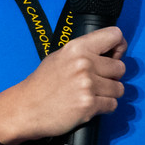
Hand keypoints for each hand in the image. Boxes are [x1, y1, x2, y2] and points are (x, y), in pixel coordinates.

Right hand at [0, 27, 126, 144]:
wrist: (24, 108)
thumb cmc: (42, 84)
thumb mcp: (60, 57)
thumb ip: (85, 52)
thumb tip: (111, 52)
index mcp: (77, 48)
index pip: (115, 35)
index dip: (119, 46)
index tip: (115, 55)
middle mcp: (84, 63)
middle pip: (120, 67)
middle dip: (111, 77)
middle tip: (95, 81)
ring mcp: (87, 85)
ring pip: (119, 88)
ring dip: (108, 94)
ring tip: (90, 94)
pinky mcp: (88, 105)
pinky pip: (113, 104)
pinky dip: (104, 107)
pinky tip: (89, 105)